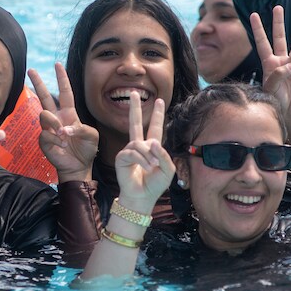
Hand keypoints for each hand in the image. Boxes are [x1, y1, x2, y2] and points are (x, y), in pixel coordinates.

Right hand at [29, 63, 99, 181]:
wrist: (79, 167)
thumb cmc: (86, 149)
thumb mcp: (91, 136)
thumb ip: (81, 128)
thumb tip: (64, 129)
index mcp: (69, 113)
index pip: (65, 92)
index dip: (61, 78)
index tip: (57, 64)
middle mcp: (57, 118)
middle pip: (45, 96)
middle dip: (38, 82)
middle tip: (31, 70)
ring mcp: (48, 129)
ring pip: (44, 115)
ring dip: (54, 123)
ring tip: (63, 135)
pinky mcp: (43, 140)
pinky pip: (45, 134)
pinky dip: (56, 139)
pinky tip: (62, 145)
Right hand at [115, 91, 174, 212]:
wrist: (142, 197)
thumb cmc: (155, 184)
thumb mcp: (168, 169)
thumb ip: (164, 154)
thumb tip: (152, 142)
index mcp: (152, 148)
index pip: (156, 128)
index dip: (158, 115)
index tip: (159, 101)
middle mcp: (140, 146)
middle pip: (136, 123)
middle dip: (134, 108)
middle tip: (133, 93)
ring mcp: (130, 151)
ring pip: (140, 143)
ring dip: (149, 156)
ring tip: (153, 166)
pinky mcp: (122, 157)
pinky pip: (133, 152)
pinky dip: (142, 160)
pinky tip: (146, 168)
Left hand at [252, 7, 290, 117]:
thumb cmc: (277, 100)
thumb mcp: (270, 88)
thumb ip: (277, 74)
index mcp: (269, 63)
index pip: (262, 43)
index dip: (258, 29)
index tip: (254, 14)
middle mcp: (282, 60)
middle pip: (280, 36)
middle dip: (278, 21)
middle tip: (277, 7)